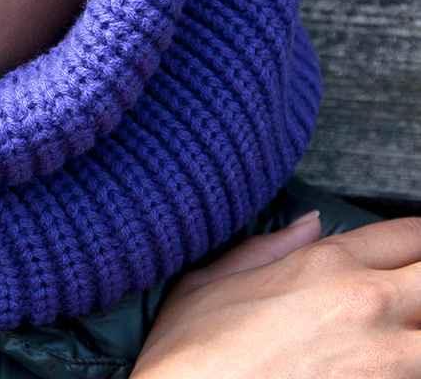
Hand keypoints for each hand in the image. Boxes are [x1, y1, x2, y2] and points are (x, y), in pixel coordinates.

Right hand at [132, 211, 420, 377]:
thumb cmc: (192, 355)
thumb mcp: (213, 280)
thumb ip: (270, 247)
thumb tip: (309, 226)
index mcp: (328, 265)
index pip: (408, 234)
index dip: (418, 239)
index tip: (415, 249)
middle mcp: (367, 305)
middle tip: (409, 292)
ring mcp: (384, 363)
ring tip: (400, 336)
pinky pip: (417, 376)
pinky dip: (407, 368)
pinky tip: (388, 366)